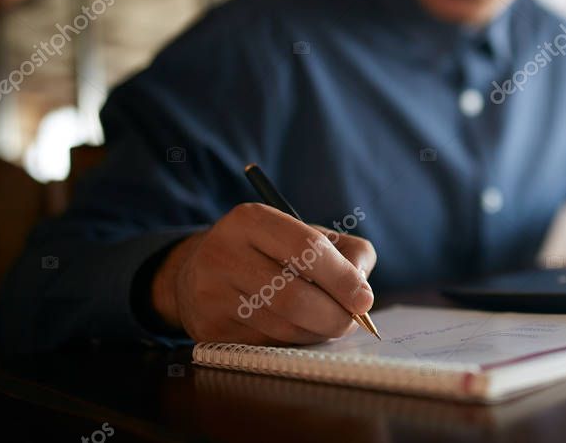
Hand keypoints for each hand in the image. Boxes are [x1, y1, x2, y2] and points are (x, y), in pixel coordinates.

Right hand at [150, 203, 376, 344]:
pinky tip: (298, 329)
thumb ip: (348, 252)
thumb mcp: (307, 234)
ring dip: (317, 332)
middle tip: (351, 320)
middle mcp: (224, 254)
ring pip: (283, 327)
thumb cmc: (271, 251)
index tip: (364, 299)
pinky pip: (267, 345)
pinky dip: (294, 342)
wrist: (201, 270)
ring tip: (327, 322)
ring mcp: (212, 294)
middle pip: (294, 297)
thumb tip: (362, 290)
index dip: (342, 278)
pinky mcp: (209, 329)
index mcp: (251, 220)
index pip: (307, 250)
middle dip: (334, 316)